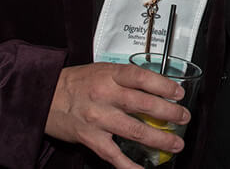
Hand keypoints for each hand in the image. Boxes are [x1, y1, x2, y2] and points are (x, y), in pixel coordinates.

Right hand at [45, 62, 188, 168]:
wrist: (45, 96)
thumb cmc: (76, 82)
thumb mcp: (102, 70)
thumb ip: (125, 78)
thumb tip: (154, 87)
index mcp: (110, 74)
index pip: (142, 77)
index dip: (164, 85)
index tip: (179, 93)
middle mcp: (105, 95)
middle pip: (143, 104)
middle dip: (168, 113)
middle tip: (184, 117)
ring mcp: (98, 118)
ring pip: (135, 130)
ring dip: (159, 139)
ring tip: (175, 144)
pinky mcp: (90, 138)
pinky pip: (114, 155)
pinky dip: (130, 165)